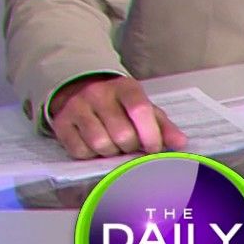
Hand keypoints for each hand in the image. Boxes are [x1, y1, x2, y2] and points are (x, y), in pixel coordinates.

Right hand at [47, 75, 187, 159]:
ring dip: (112, 153)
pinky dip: (92, 156)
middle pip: (122, 133)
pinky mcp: (62, 123)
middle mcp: (99, 93)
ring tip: (115, 146)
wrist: (81, 92)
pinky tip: (96, 148)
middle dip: (131, 147)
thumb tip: (181, 143)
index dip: (150, 134)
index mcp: (125, 87)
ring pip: (100, 144)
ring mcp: (77, 107)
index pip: (140, 110)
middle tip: (131, 146)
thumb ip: (164, 126)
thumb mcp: (145, 109)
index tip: (154, 148)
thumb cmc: (120, 105)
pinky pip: (80, 151)